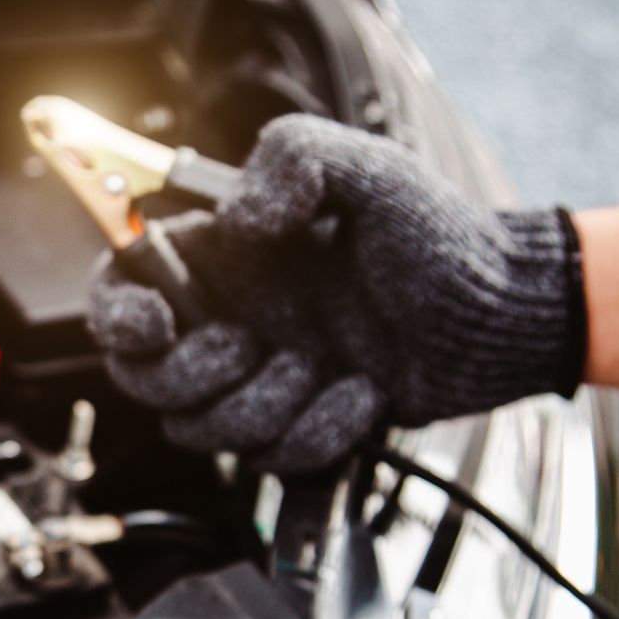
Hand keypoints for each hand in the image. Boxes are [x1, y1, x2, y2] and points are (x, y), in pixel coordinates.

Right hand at [88, 115, 585, 473]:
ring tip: (324, 366)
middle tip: (248, 345)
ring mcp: (260, 378)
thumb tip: (233, 218)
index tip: (156, 324)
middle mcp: (230, 318)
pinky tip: (361, 394)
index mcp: (223, 256)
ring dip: (263, 405)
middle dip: (191, 374)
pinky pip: (270, 458)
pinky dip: (319, 432)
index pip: (122, 285)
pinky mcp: (296, 427)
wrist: (501, 318)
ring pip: (202, 429)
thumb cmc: (441, 238)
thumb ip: (292, 160)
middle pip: (143, 377)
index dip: (116, 314)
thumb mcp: (368, 170)